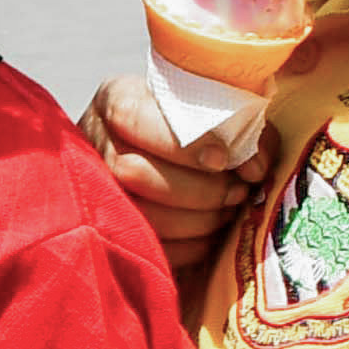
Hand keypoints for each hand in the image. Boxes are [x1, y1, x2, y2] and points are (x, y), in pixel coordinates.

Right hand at [82, 74, 275, 283]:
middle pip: (132, 172)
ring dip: (196, 221)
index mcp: (116, 100)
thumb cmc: (200, 125)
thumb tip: (254, 168)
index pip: (134, 117)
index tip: (221, 159)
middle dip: (197, 190)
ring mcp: (95, 188)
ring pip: (138, 215)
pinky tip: (209, 234)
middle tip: (237, 192)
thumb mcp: (219, 109)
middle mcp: (94, 142)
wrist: (175, 151)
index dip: (179, 143)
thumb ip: (242, 127)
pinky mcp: (110, 229)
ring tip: (227, 212)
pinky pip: (146, 248)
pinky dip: (187, 247)